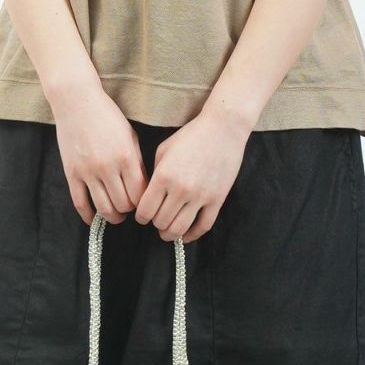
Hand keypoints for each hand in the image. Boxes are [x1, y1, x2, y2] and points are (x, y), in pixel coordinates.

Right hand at [51, 84, 148, 225]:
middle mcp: (108, 167)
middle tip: (128, 206)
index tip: (142, 201)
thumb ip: (137, 162)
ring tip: (115, 213)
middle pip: (123, 204)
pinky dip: (88, 216)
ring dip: (112, 216)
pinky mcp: (71, 173)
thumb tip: (142, 188)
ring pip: (104, 208)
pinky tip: (93, 218)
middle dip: (128, 209)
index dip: (143, 202)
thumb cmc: (106, 115)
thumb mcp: (130, 135)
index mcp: (126, 157)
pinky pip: (80, 203)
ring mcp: (88, 172)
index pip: (140, 195)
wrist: (76, 101)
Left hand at [135, 107, 250, 242]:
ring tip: (166, 231)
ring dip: (170, 233)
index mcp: (164, 176)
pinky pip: (203, 226)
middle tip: (155, 220)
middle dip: (155, 223)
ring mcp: (201, 196)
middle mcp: (181, 189)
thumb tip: (149, 196)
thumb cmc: (190, 136)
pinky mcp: (217, 200)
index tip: (141, 216)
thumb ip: (154, 174)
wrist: (222, 129)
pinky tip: (185, 235)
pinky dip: (192, 235)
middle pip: (161, 221)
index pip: (146, 209)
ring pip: (180, 228)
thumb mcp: (163, 150)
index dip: (141, 216)